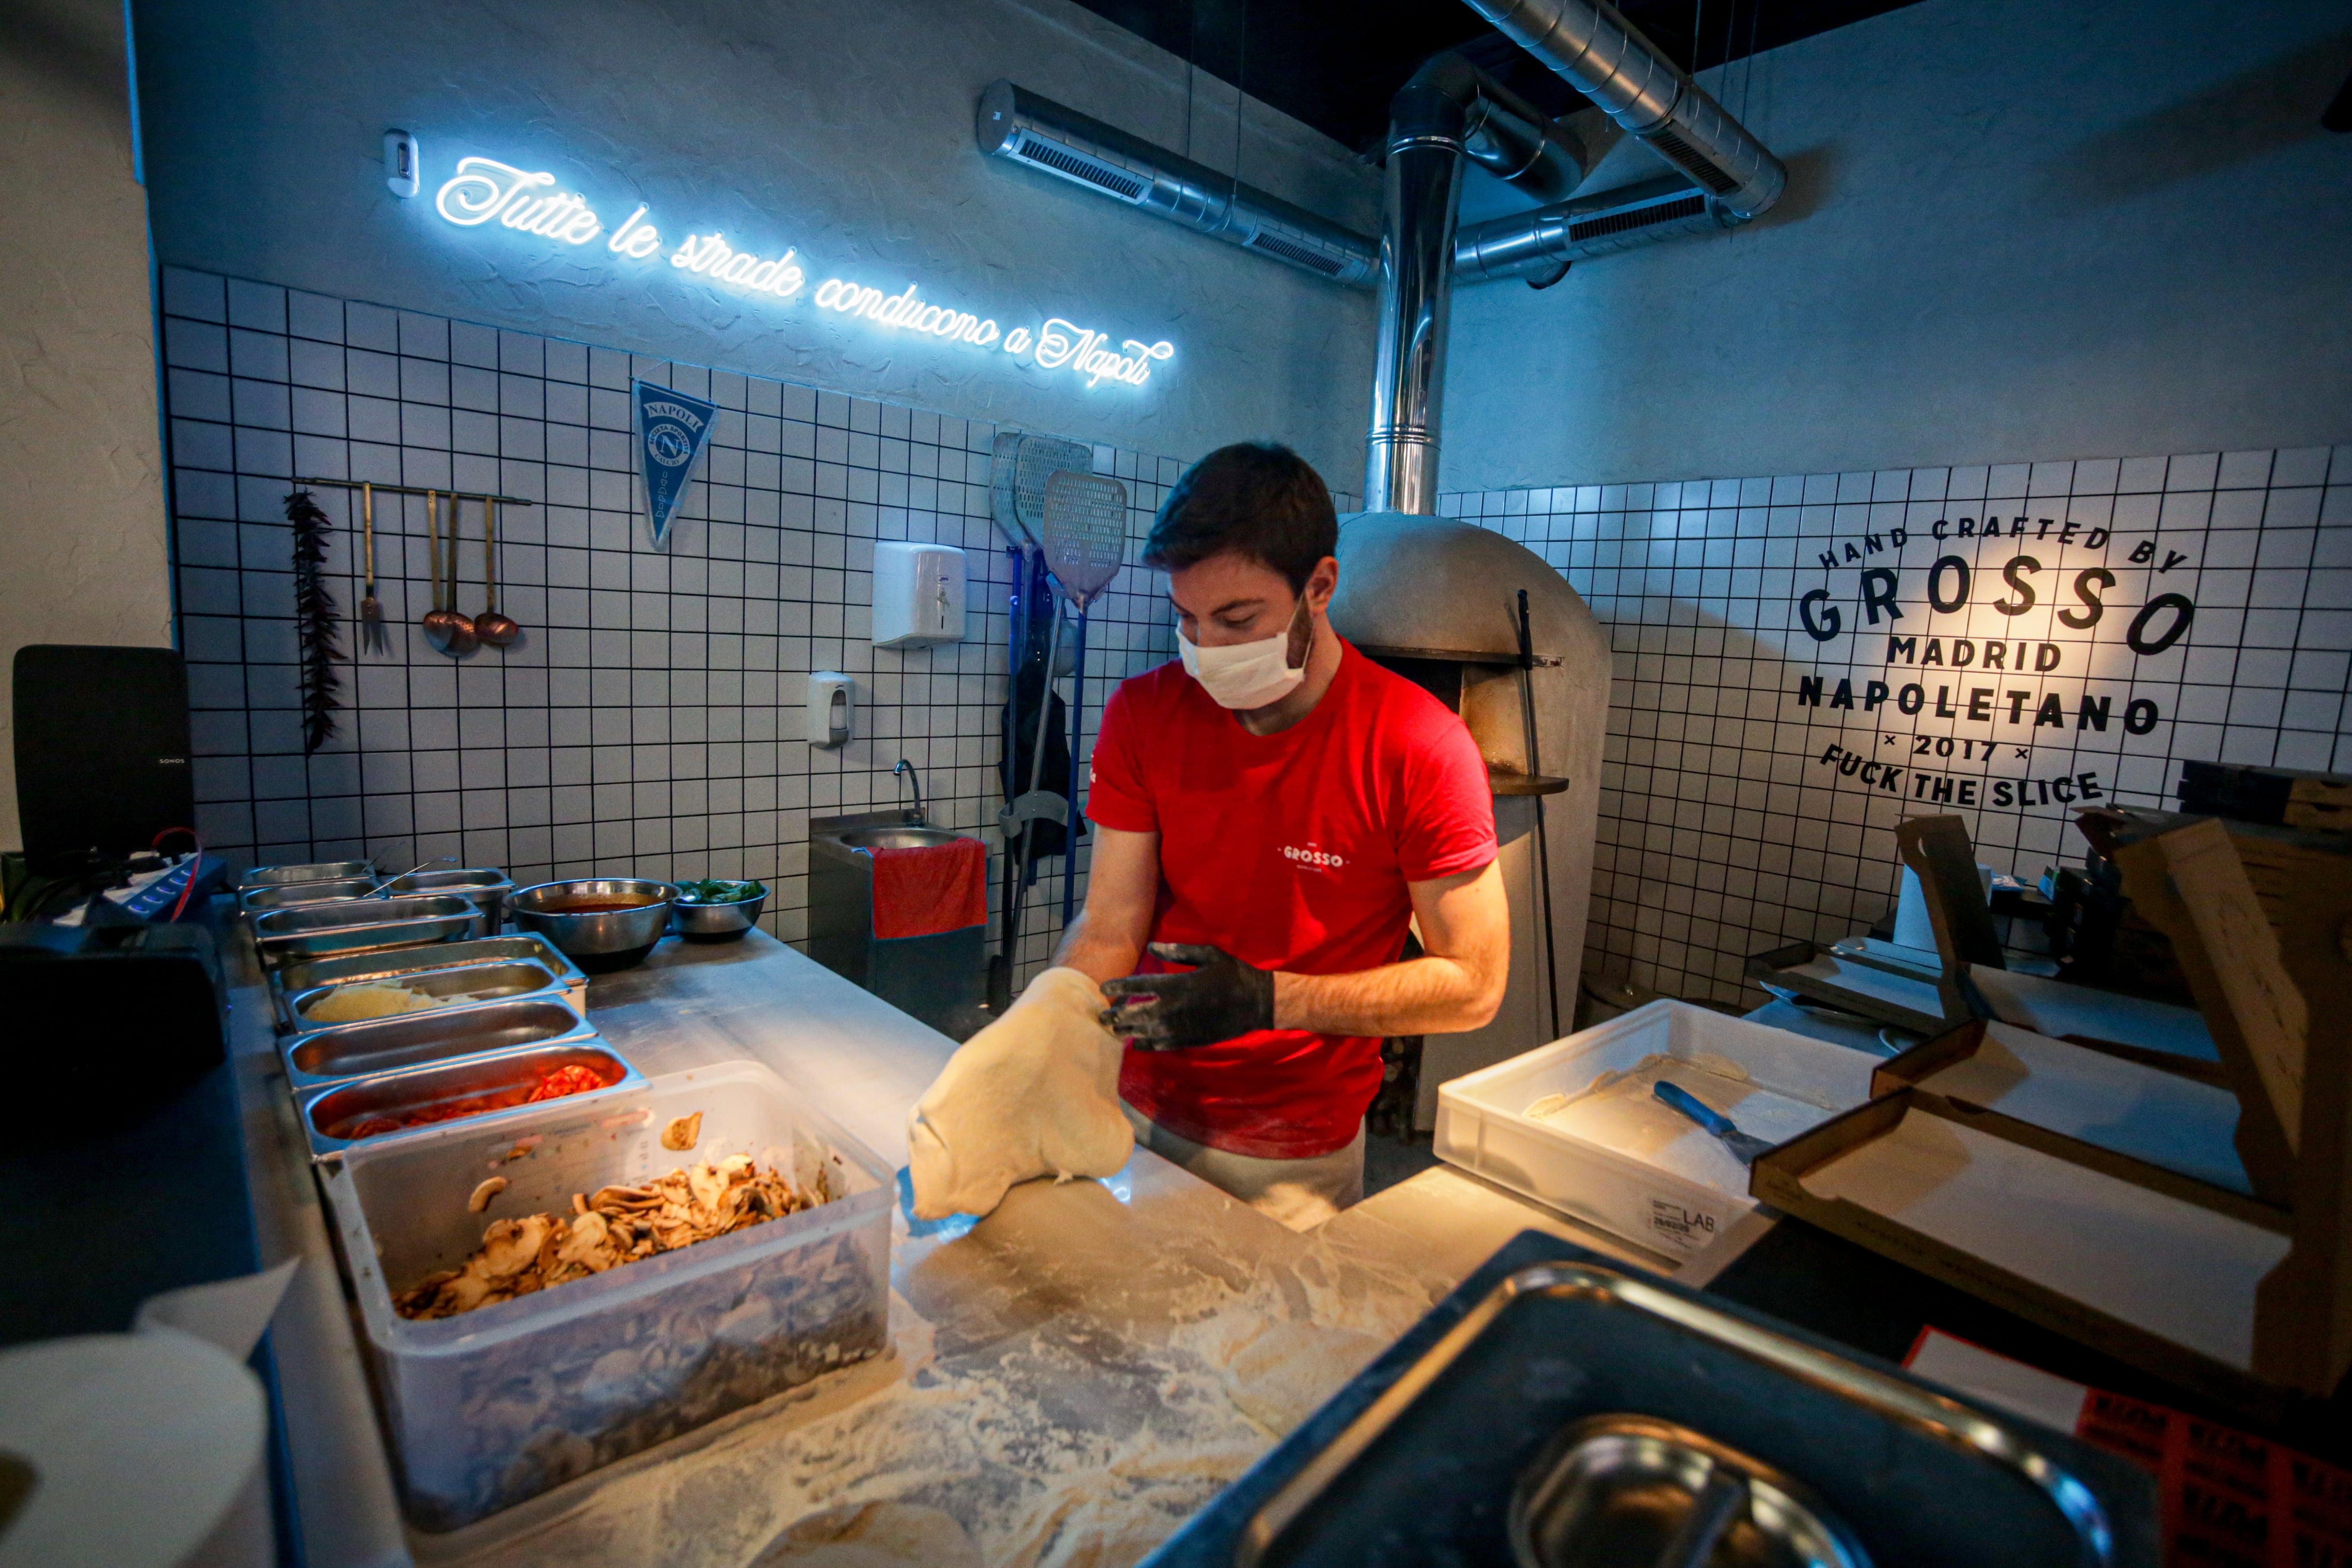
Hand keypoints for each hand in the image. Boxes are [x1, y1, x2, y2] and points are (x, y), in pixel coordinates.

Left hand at [1099, 943, 1274, 1050]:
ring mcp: (1179, 1027)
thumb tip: (1153, 945)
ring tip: (1112, 1031)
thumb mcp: (1207, 954)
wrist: (1256, 1003)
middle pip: (1134, 1014)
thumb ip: (1178, 951)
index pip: (1137, 986)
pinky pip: (1161, 1045)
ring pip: (1144, 1032)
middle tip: (1100, 1016)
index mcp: (1175, 985)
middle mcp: (1172, 1009)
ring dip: (1126, 1031)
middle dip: (1115, 1015)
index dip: (1117, 987)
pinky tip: (1137, 1044)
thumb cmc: (1232, 974)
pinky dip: (1146, 1045)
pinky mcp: (1188, 1040)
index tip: (1103, 988)